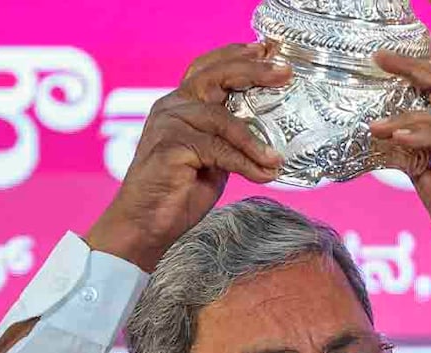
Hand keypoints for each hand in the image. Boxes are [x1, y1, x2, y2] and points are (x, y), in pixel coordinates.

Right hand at [86, 43, 289, 271]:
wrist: (146, 224)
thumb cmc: (178, 191)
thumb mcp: (213, 158)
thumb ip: (231, 139)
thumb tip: (269, 135)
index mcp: (181, 105)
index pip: (209, 68)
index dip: (238, 56)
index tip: (267, 50)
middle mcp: (172, 107)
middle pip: (215, 76)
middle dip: (253, 71)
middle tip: (284, 73)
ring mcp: (168, 124)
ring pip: (223, 120)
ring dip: (255, 141)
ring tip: (276, 159)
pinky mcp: (170, 147)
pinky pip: (218, 150)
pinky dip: (245, 163)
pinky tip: (264, 174)